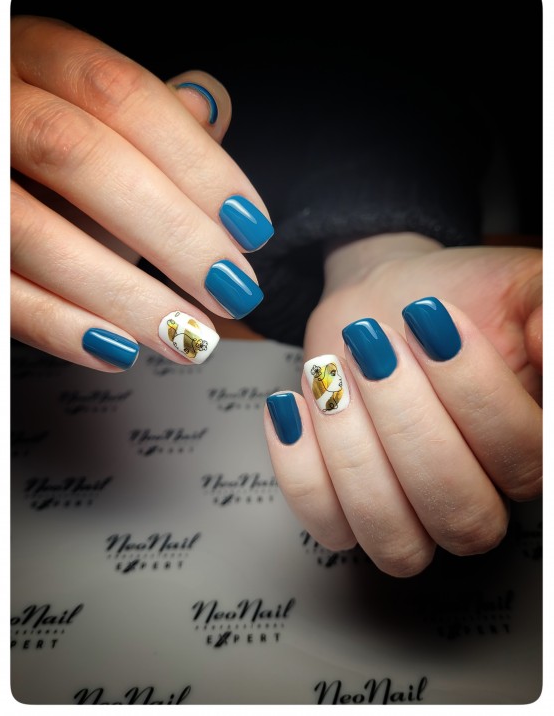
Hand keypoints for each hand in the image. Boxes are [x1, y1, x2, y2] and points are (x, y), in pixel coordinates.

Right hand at [11, 16, 272, 370]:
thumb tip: (209, 104)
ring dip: (124, 294)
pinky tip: (120, 349)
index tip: (249, 227)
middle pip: (80, 157)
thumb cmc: (45, 155)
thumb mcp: (94, 118)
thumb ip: (152, 115)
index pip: (121, 95)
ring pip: (31, 232)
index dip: (196, 164)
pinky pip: (0, 291)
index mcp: (36, 58)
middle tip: (231, 288)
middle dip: (172, 232)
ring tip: (187, 335)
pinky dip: (60, 326)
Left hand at [264, 233, 541, 576]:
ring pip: (394, 537)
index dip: (473, 392)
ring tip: (331, 376)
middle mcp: (475, 494)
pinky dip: (302, 469)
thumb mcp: (517, 287)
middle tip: (372, 345)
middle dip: (405, 421)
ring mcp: (410, 513)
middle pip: (458, 511)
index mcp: (525, 446)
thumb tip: (549, 346)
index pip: (520, 456)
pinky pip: (328, 526)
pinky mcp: (348, 510)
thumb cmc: (452, 296)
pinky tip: (296, 404)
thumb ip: (546, 317)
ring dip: (353, 453)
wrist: (383, 302)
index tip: (430, 322)